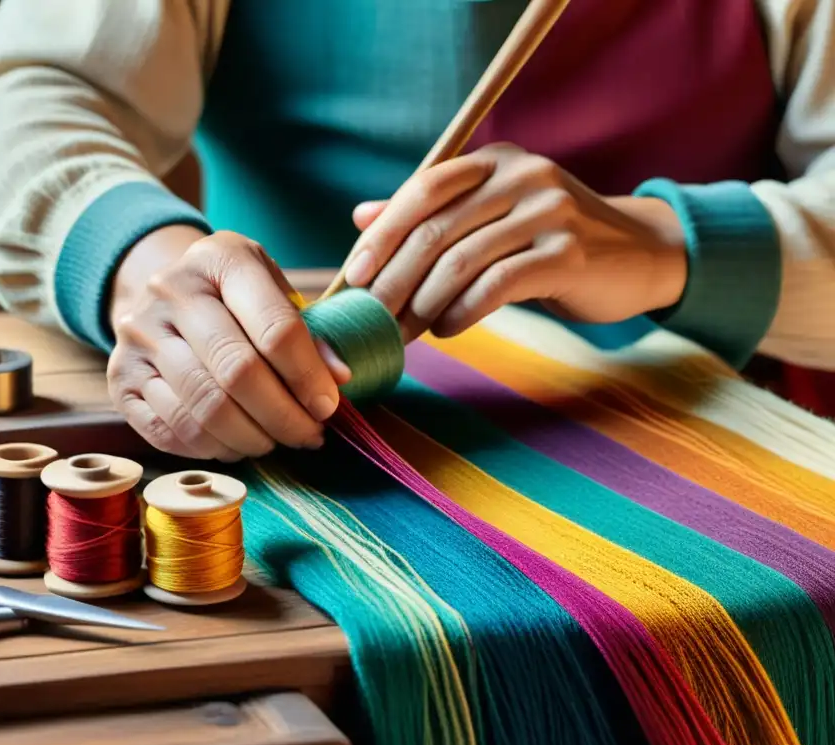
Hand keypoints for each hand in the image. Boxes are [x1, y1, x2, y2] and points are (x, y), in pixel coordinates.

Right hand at [108, 229, 349, 461]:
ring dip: (250, 439)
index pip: (274, 327)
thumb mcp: (275, 293)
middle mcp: (170, 291)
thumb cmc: (234, 298)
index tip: (328, 406)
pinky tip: (236, 444)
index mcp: (220, 259)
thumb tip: (339, 378)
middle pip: (237, 372)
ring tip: (275, 442)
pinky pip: (170, 430)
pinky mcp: (119, 377)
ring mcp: (138, 335)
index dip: (308, 376)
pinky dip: (212, 449)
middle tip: (307, 435)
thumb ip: (311, 331)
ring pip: (203, 409)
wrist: (163, 295)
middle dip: (283, 416)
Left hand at [344, 142, 687, 341]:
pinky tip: (447, 329)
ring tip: (407, 332)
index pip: (424, 189)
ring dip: (423, 306)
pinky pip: (495, 287)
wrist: (640, 255)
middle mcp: (522, 176)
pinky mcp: (569, 254)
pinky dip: (461, 313)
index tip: (354, 276)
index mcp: (496, 162)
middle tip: (371, 319)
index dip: (383, 234)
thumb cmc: (552, 241)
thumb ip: (431, 214)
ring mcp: (549, 212)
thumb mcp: (492, 216)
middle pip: (436, 230)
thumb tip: (360, 217)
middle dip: (394, 281)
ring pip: (460, 262)